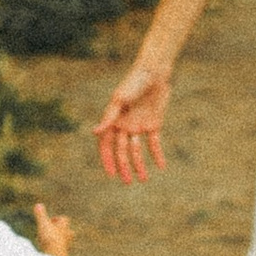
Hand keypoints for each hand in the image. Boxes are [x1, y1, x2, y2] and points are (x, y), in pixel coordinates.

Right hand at [35, 200, 73, 255]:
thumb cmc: (50, 238)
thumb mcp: (43, 224)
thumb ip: (40, 215)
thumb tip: (38, 204)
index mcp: (64, 227)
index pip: (64, 219)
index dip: (56, 219)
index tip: (48, 221)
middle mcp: (67, 236)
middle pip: (69, 231)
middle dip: (62, 231)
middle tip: (53, 232)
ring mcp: (66, 246)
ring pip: (65, 242)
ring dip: (58, 241)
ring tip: (48, 242)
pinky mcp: (62, 255)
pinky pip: (60, 251)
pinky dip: (55, 249)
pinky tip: (48, 251)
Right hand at [95, 62, 170, 182]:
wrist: (155, 72)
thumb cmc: (134, 82)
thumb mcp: (119, 99)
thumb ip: (109, 117)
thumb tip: (95, 132)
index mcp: (112, 120)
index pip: (106, 145)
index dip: (107, 159)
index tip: (111, 174)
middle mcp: (124, 125)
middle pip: (122, 151)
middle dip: (124, 167)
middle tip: (128, 182)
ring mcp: (138, 126)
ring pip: (137, 150)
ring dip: (140, 165)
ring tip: (143, 179)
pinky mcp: (153, 124)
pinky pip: (154, 143)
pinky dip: (157, 154)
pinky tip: (161, 166)